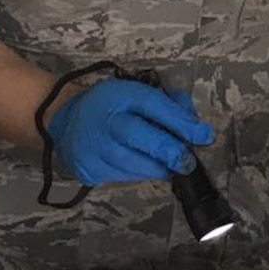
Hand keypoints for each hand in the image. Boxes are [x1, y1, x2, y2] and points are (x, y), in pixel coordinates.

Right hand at [48, 80, 211, 185]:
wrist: (64, 123)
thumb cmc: (108, 106)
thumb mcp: (134, 93)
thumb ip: (166, 103)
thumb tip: (194, 124)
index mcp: (117, 96)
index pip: (152, 104)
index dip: (180, 121)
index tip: (204, 135)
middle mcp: (104, 122)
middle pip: (141, 138)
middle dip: (170, 151)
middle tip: (188, 162)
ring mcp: (94, 149)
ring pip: (134, 165)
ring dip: (159, 168)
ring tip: (171, 167)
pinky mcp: (89, 170)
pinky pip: (123, 176)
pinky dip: (140, 173)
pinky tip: (146, 168)